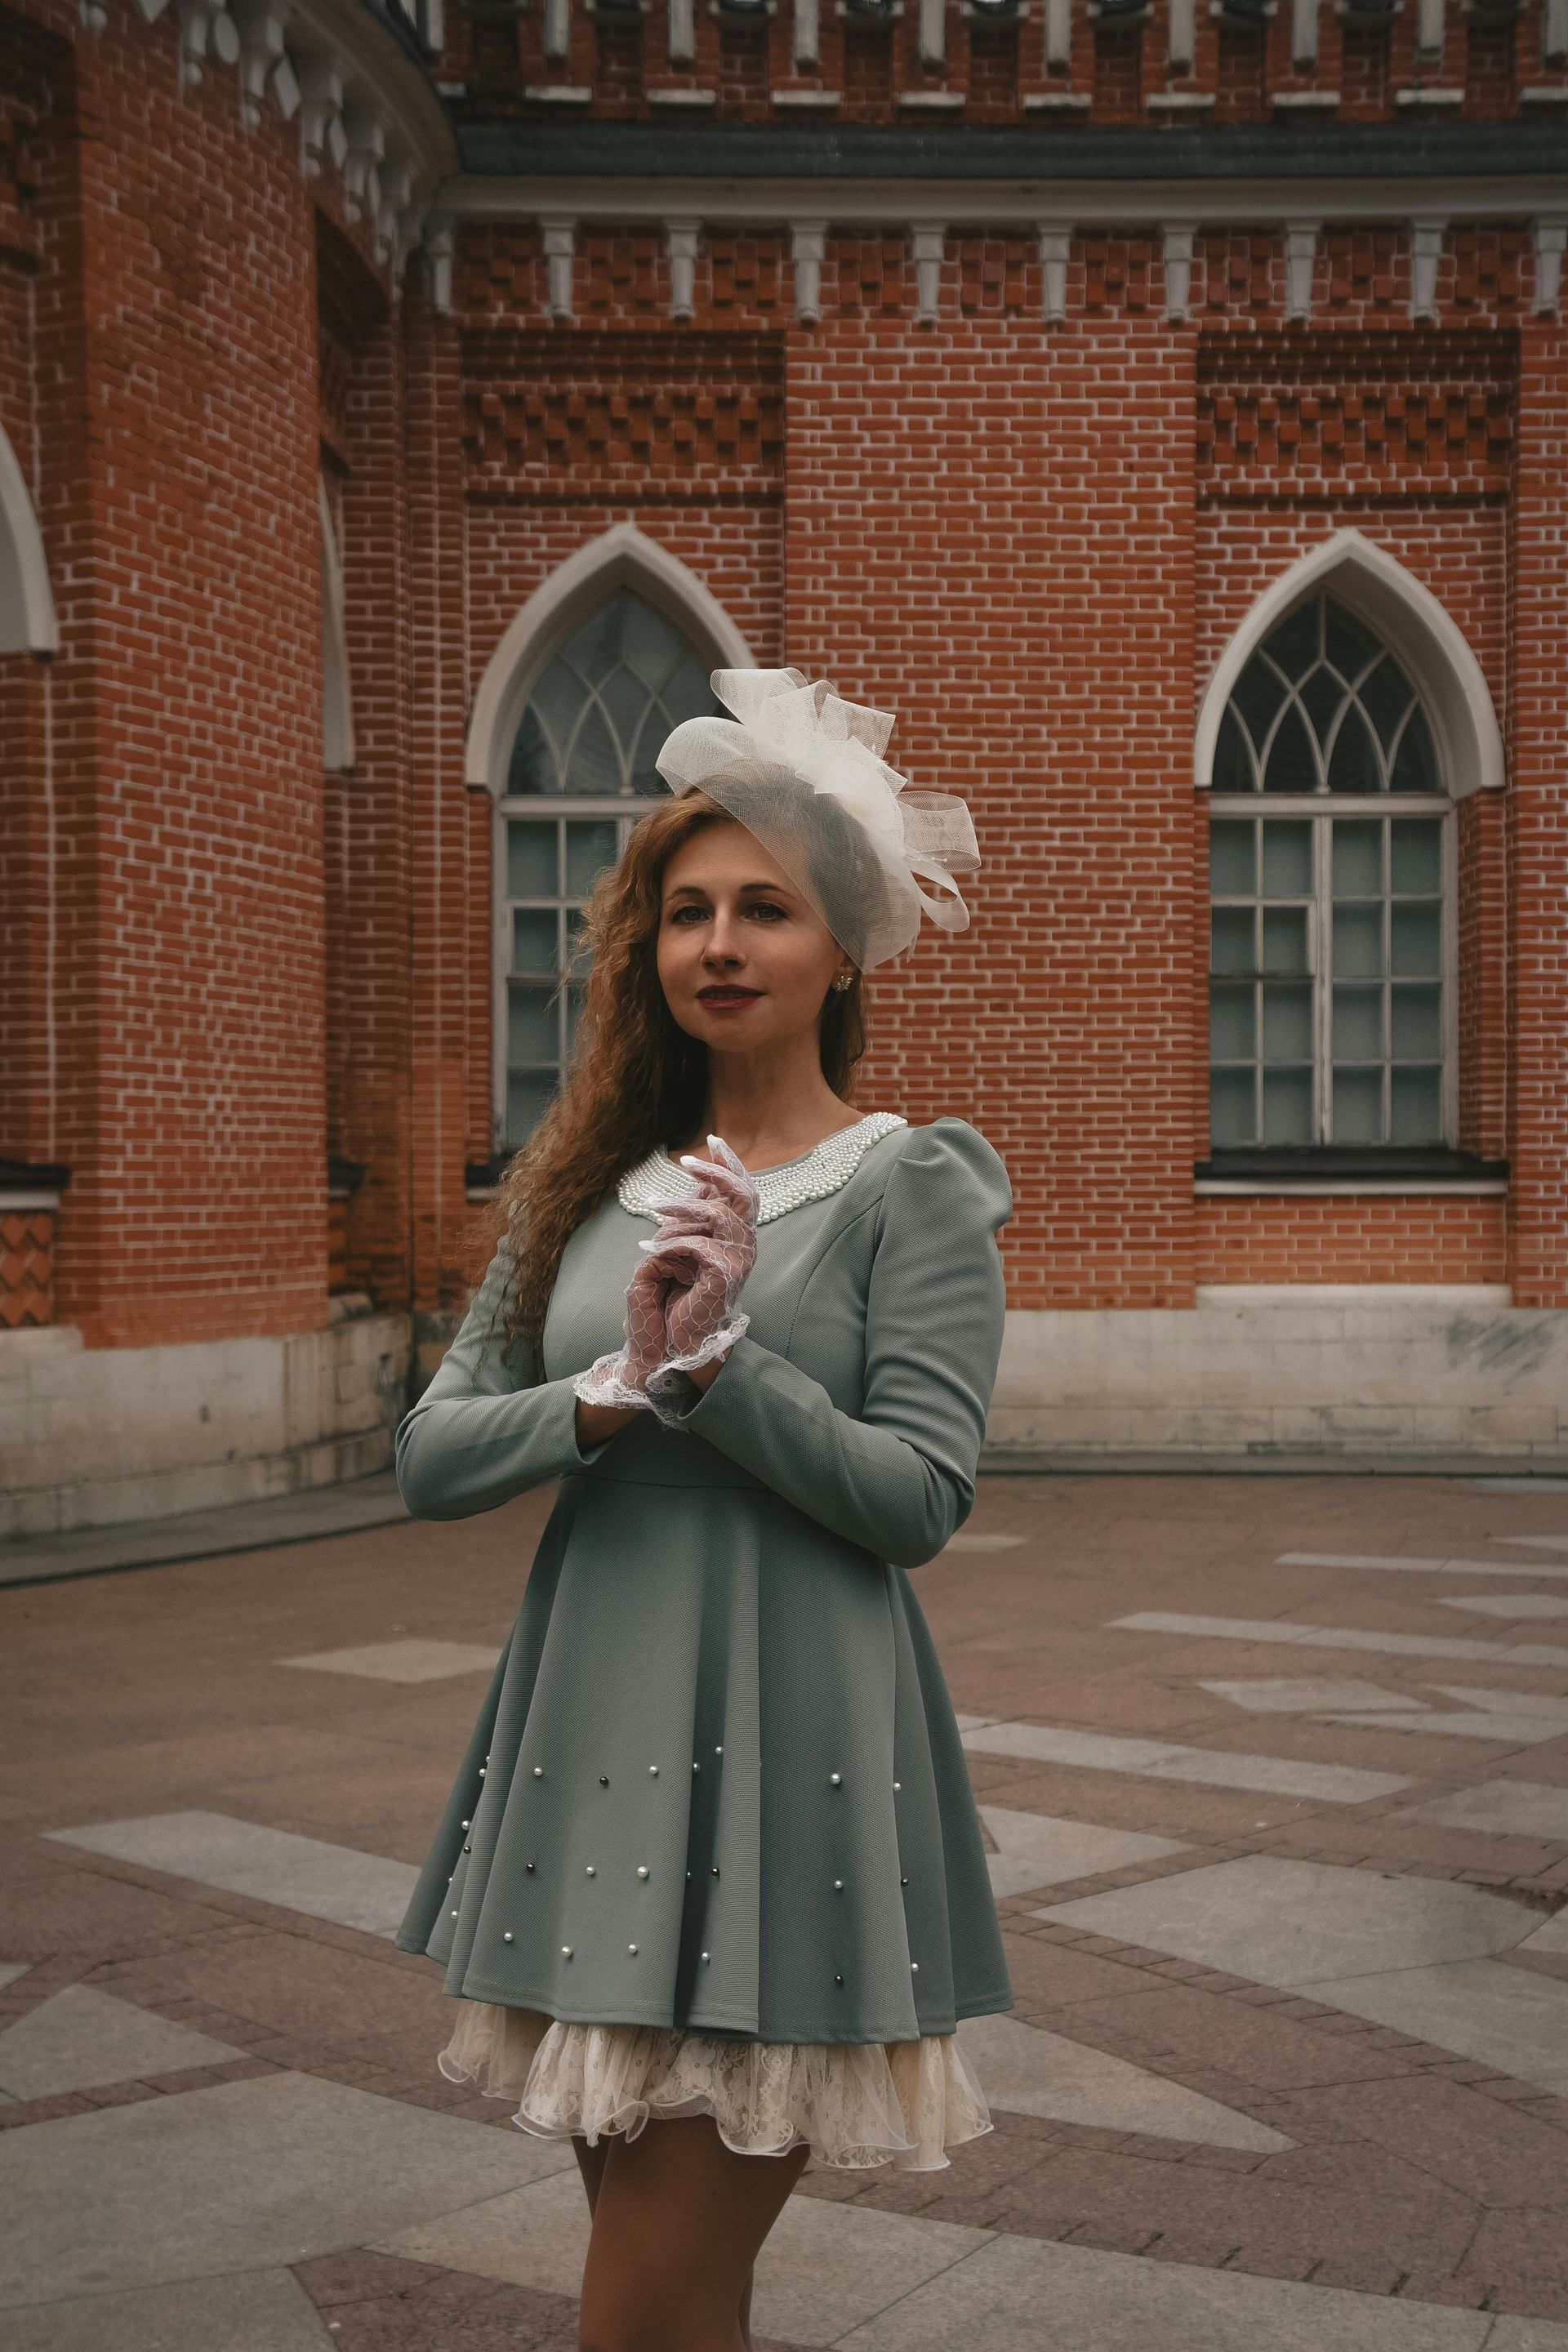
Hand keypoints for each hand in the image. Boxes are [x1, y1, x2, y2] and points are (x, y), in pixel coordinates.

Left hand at [639, 1136, 757, 1365]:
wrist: (677, 1341)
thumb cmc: (679, 1294)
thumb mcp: (686, 1246)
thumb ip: (696, 1217)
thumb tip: (696, 1180)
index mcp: (739, 1236)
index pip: (745, 1191)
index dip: (732, 1164)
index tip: (712, 1140)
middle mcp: (746, 1246)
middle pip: (744, 1195)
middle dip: (716, 1172)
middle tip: (685, 1161)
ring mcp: (740, 1261)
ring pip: (717, 1215)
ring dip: (680, 1206)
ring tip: (651, 1206)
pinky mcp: (724, 1276)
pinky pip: (696, 1244)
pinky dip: (668, 1245)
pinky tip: (646, 1254)